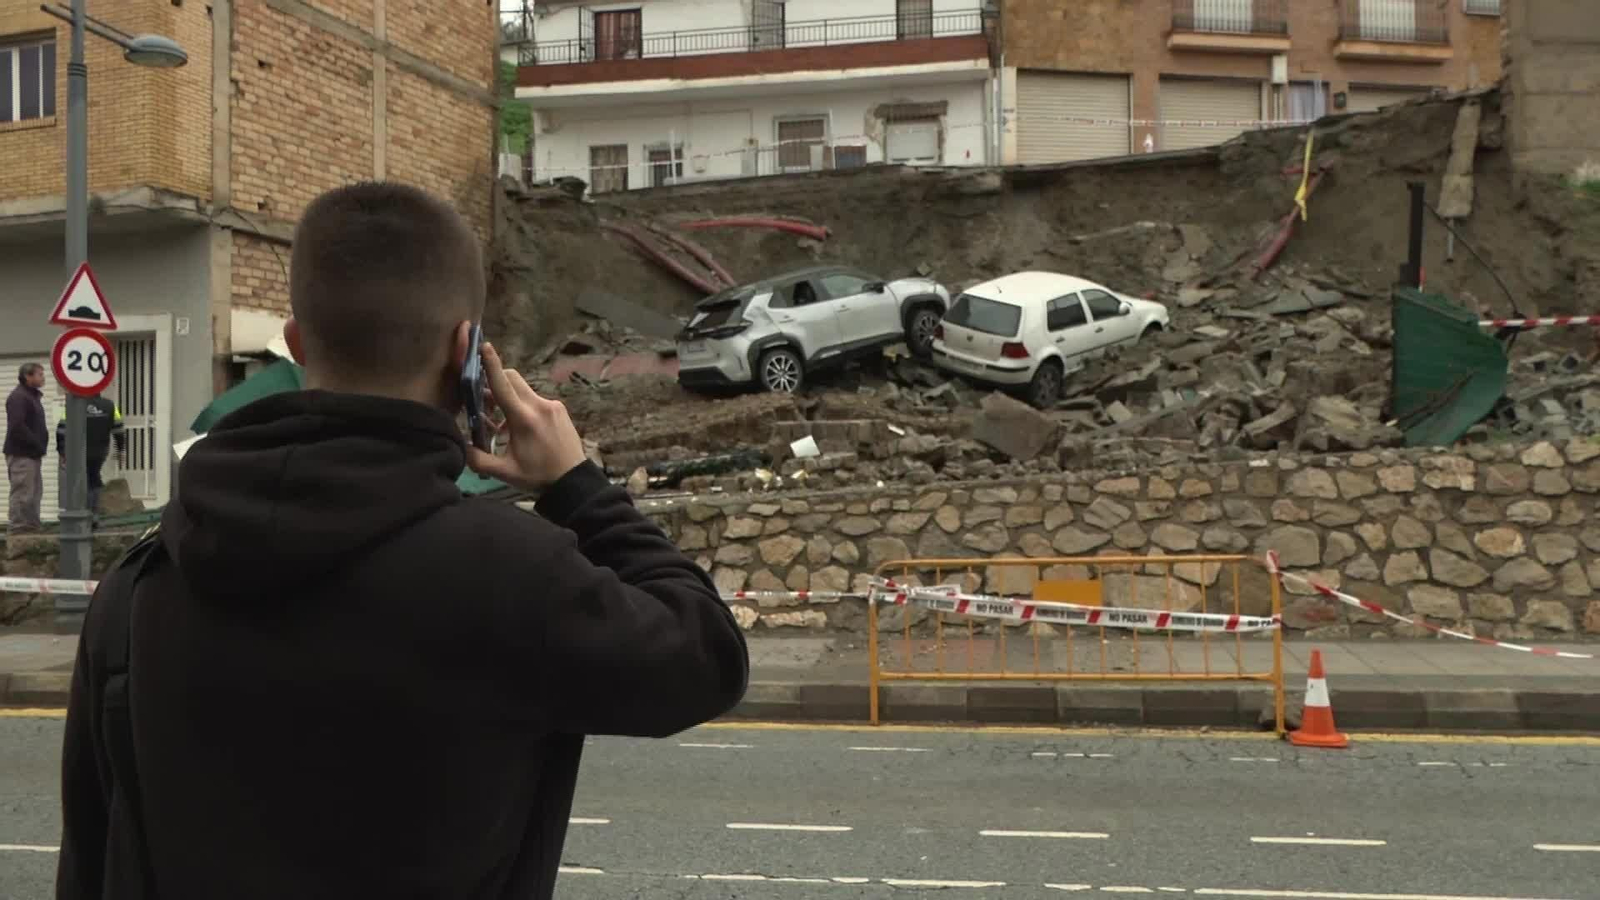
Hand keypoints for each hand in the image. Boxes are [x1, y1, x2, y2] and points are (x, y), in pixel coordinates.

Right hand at [465, 342, 587, 491]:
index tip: (484, 345)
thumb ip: (477, 459)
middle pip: (512, 379)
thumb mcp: (504, 472)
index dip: (491, 364)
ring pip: (522, 390)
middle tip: (483, 404)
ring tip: (500, 426)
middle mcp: (539, 406)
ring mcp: (552, 406)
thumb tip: (460, 445)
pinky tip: (518, 429)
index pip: (503, 385)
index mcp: (524, 419)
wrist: (573, 481)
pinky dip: (522, 407)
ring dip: (507, 399)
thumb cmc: (538, 477)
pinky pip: (534, 400)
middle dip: (494, 384)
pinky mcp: (559, 409)